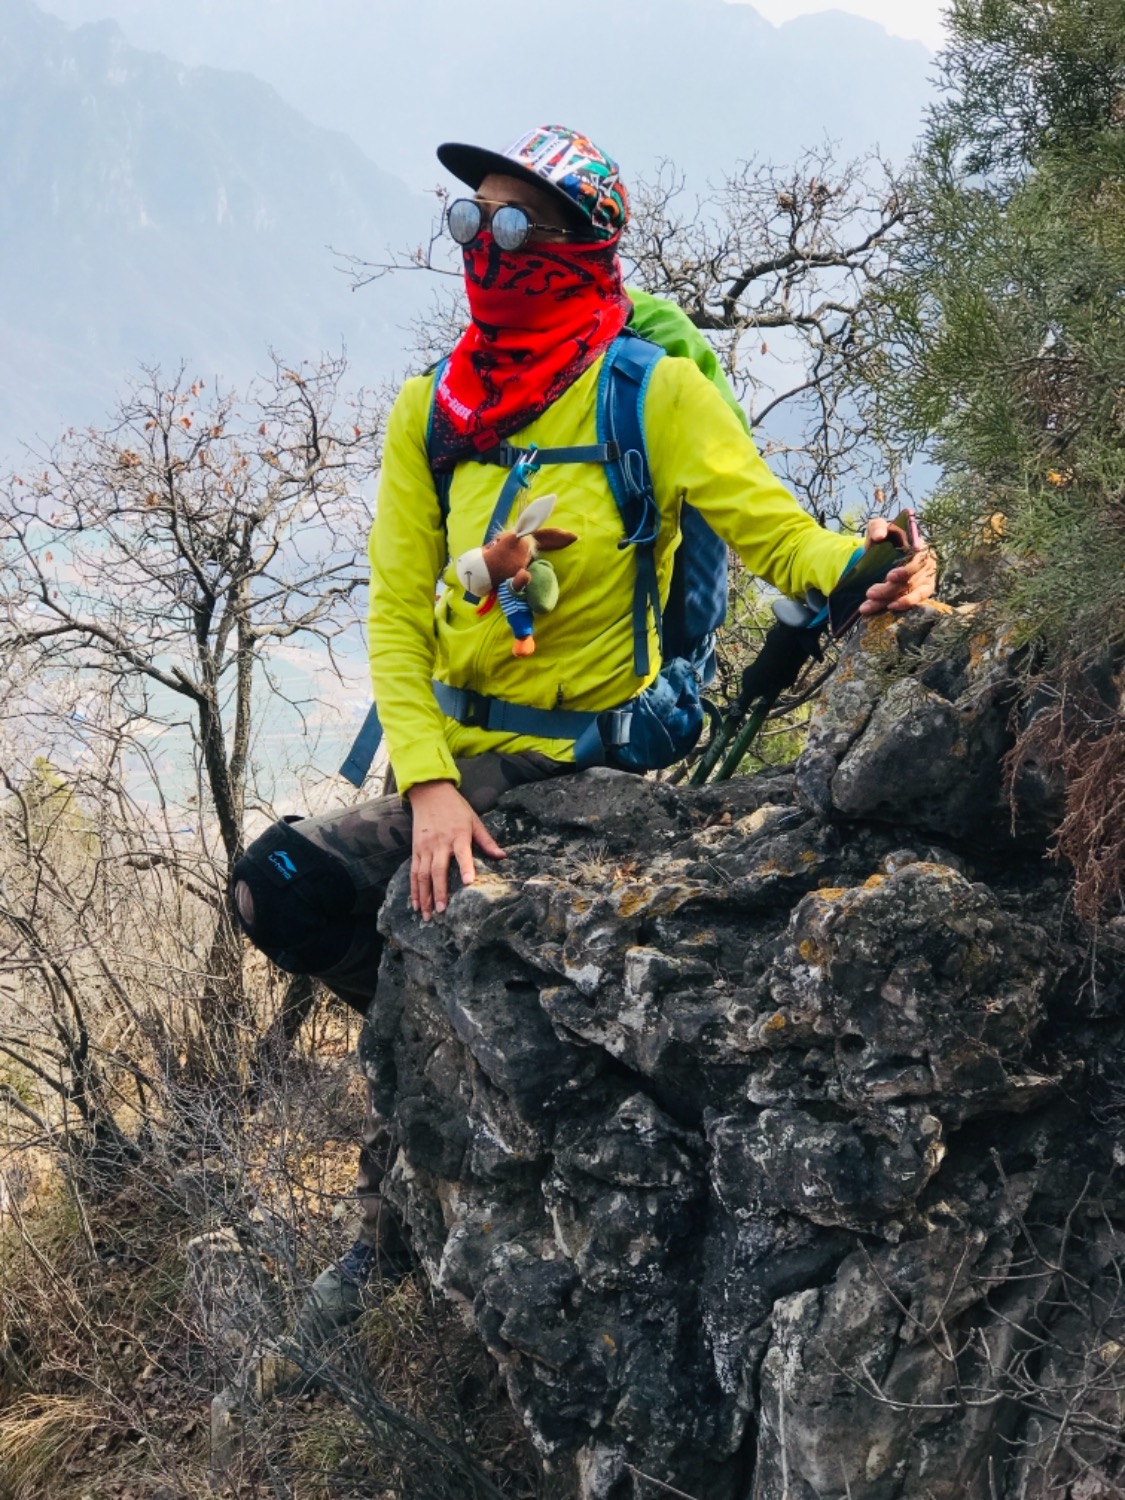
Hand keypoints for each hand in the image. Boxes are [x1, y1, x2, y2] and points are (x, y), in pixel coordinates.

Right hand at [407, 780, 505, 920]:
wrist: (430, 793)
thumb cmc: (455, 808)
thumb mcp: (474, 820)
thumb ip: (486, 840)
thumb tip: (502, 856)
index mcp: (458, 835)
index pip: (462, 853)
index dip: (466, 867)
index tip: (468, 882)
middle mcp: (440, 843)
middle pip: (438, 870)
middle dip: (439, 891)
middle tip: (442, 910)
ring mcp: (425, 848)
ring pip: (422, 874)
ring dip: (424, 895)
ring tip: (427, 914)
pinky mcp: (416, 849)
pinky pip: (413, 872)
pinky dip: (414, 889)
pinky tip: (416, 903)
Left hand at [858, 516, 938, 615]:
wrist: (881, 554)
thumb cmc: (883, 540)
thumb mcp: (877, 528)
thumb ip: (877, 526)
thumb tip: (880, 536)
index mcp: (918, 545)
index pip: (917, 559)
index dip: (905, 570)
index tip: (890, 576)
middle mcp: (926, 562)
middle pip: (909, 580)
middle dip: (888, 588)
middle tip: (870, 593)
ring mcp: (926, 577)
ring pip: (908, 593)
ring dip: (887, 600)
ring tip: (867, 606)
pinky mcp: (923, 590)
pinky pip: (915, 600)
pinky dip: (902, 604)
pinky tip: (888, 608)